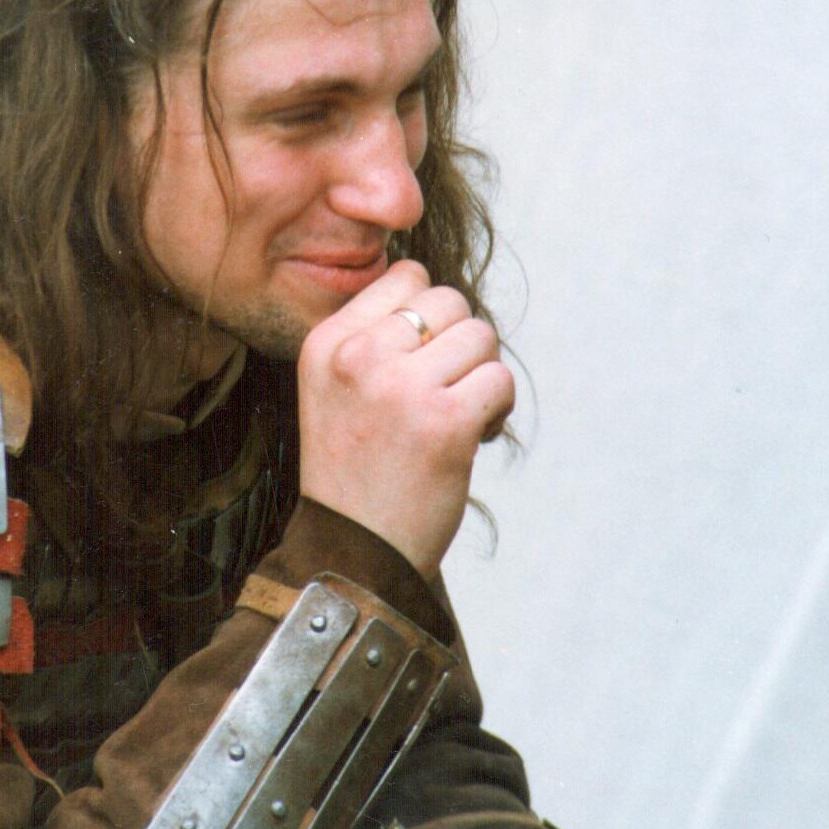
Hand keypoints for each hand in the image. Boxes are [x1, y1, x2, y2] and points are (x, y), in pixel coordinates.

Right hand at [297, 259, 513, 579]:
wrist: (355, 552)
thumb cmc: (356, 469)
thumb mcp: (333, 388)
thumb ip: (372, 334)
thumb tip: (434, 288)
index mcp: (327, 343)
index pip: (405, 275)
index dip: (429, 314)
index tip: (422, 358)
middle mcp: (359, 357)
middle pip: (449, 301)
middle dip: (461, 342)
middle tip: (447, 388)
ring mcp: (402, 388)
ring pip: (481, 336)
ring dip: (484, 373)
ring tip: (461, 412)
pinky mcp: (445, 422)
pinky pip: (500, 379)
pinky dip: (499, 407)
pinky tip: (477, 435)